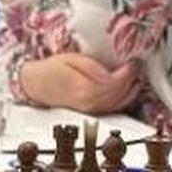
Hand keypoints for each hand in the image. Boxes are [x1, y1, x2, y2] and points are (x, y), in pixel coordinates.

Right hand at [19, 53, 139, 113]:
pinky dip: (126, 98)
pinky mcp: (93, 111)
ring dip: (131, 88)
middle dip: (131, 78)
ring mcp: (92, 110)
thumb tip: (109, 75)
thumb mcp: (71, 59)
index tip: (132, 61)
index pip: (116, 83)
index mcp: (85, 89)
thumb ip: (91, 67)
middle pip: (120, 92)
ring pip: (120, 102)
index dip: (128, 71)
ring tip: (134, 74)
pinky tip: (129, 88)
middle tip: (135, 64)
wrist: (37, 84)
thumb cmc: (53, 69)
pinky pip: (114, 107)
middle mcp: (90, 103)